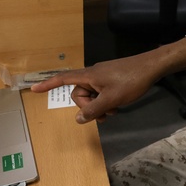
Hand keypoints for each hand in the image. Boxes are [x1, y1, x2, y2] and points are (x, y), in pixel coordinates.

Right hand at [30, 39, 185, 123]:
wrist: (152, 67)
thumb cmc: (131, 81)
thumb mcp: (111, 99)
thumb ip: (93, 110)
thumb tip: (78, 119)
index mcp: (89, 75)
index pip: (63, 79)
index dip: (48, 84)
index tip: (34, 89)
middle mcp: (93, 74)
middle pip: (80, 93)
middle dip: (89, 106)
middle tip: (105, 114)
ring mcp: (102, 75)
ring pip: (92, 95)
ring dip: (100, 105)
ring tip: (114, 110)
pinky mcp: (112, 78)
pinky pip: (101, 92)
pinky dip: (106, 101)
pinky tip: (118, 104)